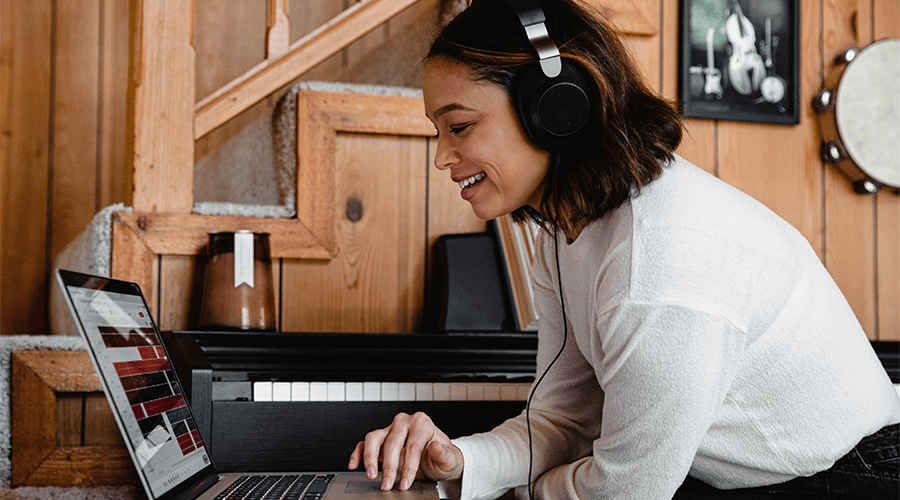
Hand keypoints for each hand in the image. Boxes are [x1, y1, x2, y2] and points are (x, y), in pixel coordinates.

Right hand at [348, 412, 462, 489]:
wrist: (437, 459)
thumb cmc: (442, 457)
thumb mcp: (449, 459)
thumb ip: (443, 453)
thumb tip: (434, 447)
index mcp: (422, 423)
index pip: (412, 446)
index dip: (408, 466)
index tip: (405, 482)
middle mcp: (404, 422)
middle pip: (392, 443)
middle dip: (389, 467)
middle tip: (387, 485)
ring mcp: (391, 429)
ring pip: (374, 438)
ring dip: (370, 458)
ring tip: (371, 475)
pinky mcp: (381, 437)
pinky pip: (365, 442)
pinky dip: (358, 452)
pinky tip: (354, 464)